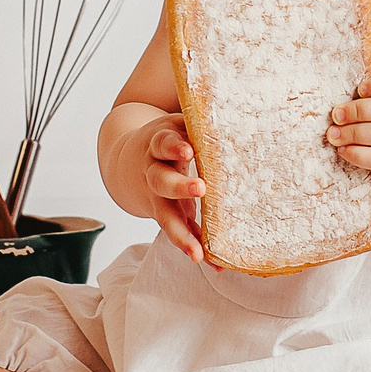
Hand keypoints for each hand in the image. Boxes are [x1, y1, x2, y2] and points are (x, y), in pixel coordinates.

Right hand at [139, 114, 211, 265]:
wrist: (129, 160)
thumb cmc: (169, 137)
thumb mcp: (178, 123)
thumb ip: (200, 120)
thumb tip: (241, 107)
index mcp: (158, 144)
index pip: (163, 142)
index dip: (174, 145)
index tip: (188, 150)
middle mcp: (153, 172)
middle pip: (161, 180)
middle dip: (179, 186)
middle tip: (200, 189)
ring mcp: (157, 198)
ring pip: (165, 216)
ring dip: (181, 235)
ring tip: (197, 253)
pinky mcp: (166, 215)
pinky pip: (179, 234)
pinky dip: (195, 248)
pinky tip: (215, 264)